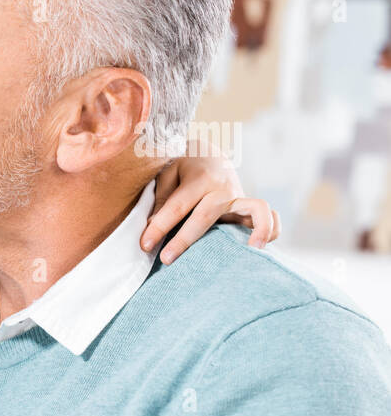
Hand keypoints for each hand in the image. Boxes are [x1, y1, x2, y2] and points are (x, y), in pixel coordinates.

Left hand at [140, 150, 280, 264]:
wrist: (210, 156)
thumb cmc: (184, 169)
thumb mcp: (167, 174)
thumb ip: (161, 198)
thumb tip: (154, 225)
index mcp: (200, 178)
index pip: (177, 206)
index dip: (159, 227)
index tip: (145, 245)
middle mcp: (223, 188)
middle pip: (205, 215)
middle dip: (184, 240)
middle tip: (166, 259)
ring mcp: (240, 197)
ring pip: (255, 210)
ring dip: (254, 230)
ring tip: (246, 252)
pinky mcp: (249, 208)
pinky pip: (269, 217)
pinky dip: (270, 229)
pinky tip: (258, 248)